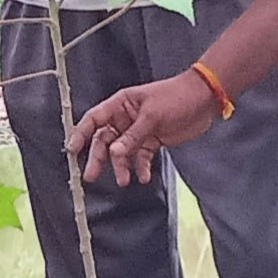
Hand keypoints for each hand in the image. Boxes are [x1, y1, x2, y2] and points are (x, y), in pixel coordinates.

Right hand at [71, 71, 219, 187]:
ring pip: (122, 153)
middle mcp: (125, 119)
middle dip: (98, 158)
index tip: (72, 150)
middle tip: (90, 175)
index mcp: (121, 104)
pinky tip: (144, 176)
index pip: (94, 119)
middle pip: (105, 140)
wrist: (204, 100)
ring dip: (121, 167)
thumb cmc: (177, 98)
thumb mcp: (152, 116)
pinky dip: (141, 167)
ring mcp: (138, 131)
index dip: (80, 133)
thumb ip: (132, 136)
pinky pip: (140, 157)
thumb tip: (114, 152)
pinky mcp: (152, 141)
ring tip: (124, 180)